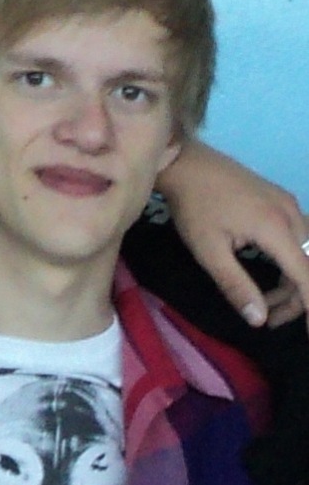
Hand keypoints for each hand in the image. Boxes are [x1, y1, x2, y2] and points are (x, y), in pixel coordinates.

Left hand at [161, 141, 308, 329]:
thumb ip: (236, 287)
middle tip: (271, 321)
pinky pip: (297, 238)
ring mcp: (287, 204)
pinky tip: (267, 277)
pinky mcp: (280, 201)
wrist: (187, 162)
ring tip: (266, 304)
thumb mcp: (209, 253)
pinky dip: (288, 263)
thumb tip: (259, 319)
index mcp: (276, 228)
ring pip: (304, 252)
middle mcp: (290, 214)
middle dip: (297, 298)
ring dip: (291, 282)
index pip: (306, 275)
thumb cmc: (194, 207)